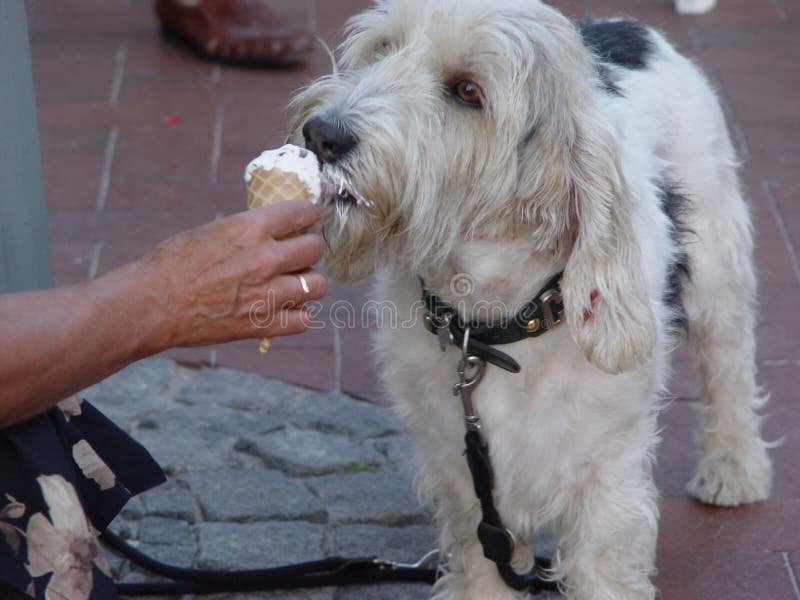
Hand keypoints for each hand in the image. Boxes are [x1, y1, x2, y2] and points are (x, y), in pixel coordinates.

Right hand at [127, 200, 325, 350]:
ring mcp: (267, 294)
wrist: (150, 305)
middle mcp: (265, 259)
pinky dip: (297, 315)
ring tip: (292, 284)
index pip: (302, 212)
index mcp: (250, 228)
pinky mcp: (262, 325)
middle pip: (314, 249)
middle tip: (296, 256)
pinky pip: (303, 320)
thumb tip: (276, 231)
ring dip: (307, 283)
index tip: (307, 220)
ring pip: (316, 285)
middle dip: (307, 250)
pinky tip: (285, 310)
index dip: (308, 216)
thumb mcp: (212, 231)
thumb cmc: (172, 264)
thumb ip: (249, 231)